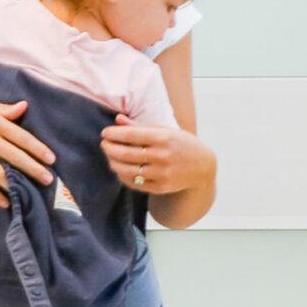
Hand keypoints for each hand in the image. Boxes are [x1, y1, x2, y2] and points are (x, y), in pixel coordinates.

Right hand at [0, 97, 55, 208]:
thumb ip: (3, 109)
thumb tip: (24, 107)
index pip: (21, 137)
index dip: (38, 149)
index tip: (51, 159)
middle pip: (15, 157)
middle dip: (34, 169)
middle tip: (49, 179)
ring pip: (0, 173)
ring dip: (16, 184)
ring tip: (29, 192)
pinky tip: (5, 201)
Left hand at [100, 116, 214, 195]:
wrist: (202, 167)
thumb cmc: (181, 144)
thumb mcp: (166, 130)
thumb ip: (140, 126)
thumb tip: (118, 119)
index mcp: (163, 138)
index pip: (131, 135)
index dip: (114, 134)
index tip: (105, 133)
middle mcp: (162, 156)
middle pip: (125, 153)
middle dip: (109, 148)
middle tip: (104, 144)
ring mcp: (161, 174)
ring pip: (127, 170)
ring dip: (113, 162)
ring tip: (110, 156)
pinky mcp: (160, 187)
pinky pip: (134, 183)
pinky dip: (123, 175)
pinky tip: (120, 169)